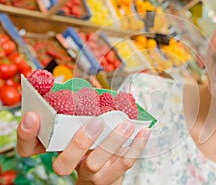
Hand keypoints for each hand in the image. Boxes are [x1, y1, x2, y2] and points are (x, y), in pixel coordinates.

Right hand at [16, 112, 150, 183]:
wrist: (102, 176)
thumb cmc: (89, 143)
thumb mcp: (78, 123)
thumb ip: (74, 107)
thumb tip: (73, 83)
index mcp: (55, 150)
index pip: (29, 149)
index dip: (26, 135)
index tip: (33, 116)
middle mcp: (68, 165)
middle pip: (62, 165)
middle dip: (79, 143)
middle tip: (96, 123)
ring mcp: (90, 174)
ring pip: (96, 164)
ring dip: (112, 143)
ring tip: (127, 124)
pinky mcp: (110, 177)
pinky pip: (123, 165)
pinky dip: (135, 147)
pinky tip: (144, 131)